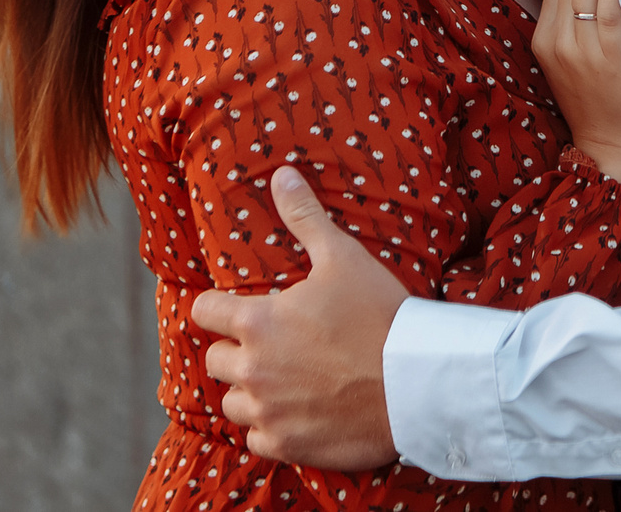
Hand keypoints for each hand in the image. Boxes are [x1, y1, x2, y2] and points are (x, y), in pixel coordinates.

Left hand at [191, 167, 408, 470]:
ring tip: (282, 380)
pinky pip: (258, 440)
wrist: (416, 381)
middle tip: (271, 345)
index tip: (232, 308)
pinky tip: (296, 413)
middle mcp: (252, 370)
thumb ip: (304, 216)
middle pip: (215, 361)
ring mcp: (267, 412)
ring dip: (249, 393)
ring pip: (233, 403)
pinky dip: (271, 429)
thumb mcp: (342, 256)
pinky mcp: (287, 445)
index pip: (203, 312)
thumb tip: (282, 174)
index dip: (217, 307)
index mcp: (256, 323)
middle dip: (236, 351)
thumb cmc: (378, 314)